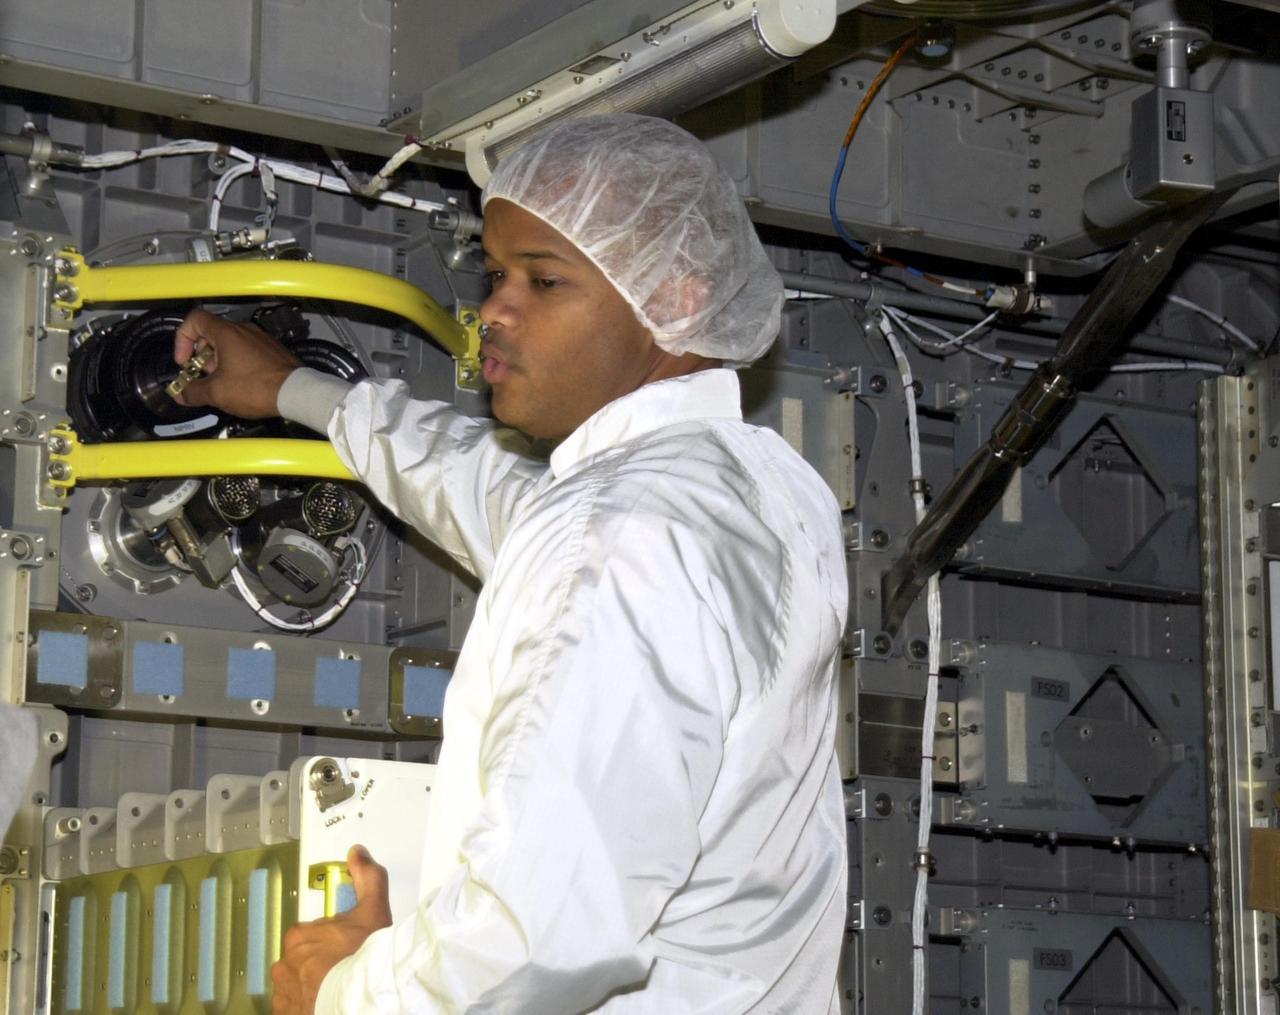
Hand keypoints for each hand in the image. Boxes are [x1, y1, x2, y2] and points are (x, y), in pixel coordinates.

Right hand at [172, 308, 302, 417]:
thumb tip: (181, 394)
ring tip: (223, 383)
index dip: (183, 338)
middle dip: (202, 355)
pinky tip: (242, 383)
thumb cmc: (257, 388)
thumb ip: (194, 391)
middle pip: (212, 333)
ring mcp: (261, 339)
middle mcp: (244, 330)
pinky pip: (248, 350)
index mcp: (227, 333)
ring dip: (220, 361)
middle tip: (204, 376)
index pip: (195, 319)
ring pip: (231, 343)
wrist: (296, 393)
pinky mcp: (273, 350)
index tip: (185, 360)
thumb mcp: (217, 393)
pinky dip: (238, 363)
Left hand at [270, 845, 391, 1013]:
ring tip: (333, 990)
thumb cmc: (361, 959)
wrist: (356, 1000)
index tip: (343, 947)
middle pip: (300, 960)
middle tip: (342, 968)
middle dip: (318, 964)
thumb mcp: (373, 910)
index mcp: (299, 936)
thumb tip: (358, 853)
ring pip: (294, 986)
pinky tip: (324, 1004)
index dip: (329, 940)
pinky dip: (304, 1007)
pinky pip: (292, 1009)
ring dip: (309, 987)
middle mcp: (285, 965)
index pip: (309, 935)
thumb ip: (368, 878)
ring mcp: (284, 993)